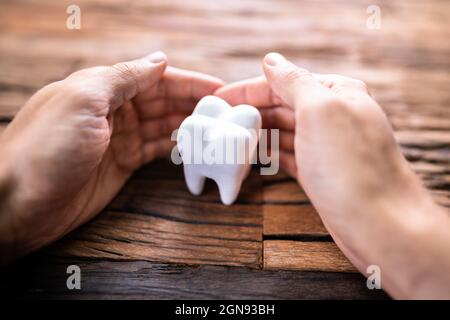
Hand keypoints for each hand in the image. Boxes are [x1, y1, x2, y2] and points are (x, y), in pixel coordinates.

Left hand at [0, 52, 223, 261]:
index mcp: (103, 87)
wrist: (19, 203)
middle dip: (194, 104)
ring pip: (163, 125)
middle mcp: (113, 109)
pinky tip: (195, 147)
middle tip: (227, 114)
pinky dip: (176, 147)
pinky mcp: (122, 164)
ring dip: (189, 125)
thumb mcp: (83, 99)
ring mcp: (119, 138)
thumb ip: (123, 77)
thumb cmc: (46, 148)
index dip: (188, 82)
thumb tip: (160, 59)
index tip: (219, 89)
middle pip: (163, 101)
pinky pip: (156, 149)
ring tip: (218, 130)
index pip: (155, 78)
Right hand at [216, 53, 449, 297]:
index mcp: (336, 93)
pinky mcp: (319, 172)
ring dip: (256, 134)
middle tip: (217, 122)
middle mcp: (332, 116)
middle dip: (249, 113)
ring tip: (227, 139)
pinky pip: (287, 155)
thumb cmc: (351, 167)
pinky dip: (268, 154)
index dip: (248, 90)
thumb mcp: (320, 110)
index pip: (283, 82)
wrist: (379, 225)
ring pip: (282, 132)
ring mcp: (326, 146)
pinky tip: (250, 156)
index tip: (218, 99)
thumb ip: (294, 82)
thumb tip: (270, 60)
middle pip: (281, 107)